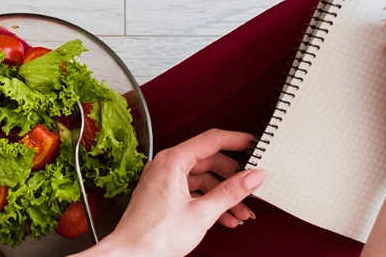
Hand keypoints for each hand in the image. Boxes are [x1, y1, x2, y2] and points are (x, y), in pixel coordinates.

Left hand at [74, 129, 266, 256]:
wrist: (130, 255)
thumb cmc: (154, 236)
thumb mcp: (202, 213)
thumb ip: (231, 192)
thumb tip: (253, 176)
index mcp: (172, 160)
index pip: (211, 140)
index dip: (237, 141)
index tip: (255, 144)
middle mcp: (165, 165)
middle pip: (208, 161)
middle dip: (233, 177)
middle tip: (251, 187)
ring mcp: (163, 179)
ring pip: (202, 179)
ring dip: (223, 194)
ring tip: (241, 211)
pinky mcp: (163, 194)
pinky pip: (191, 190)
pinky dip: (209, 201)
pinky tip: (225, 217)